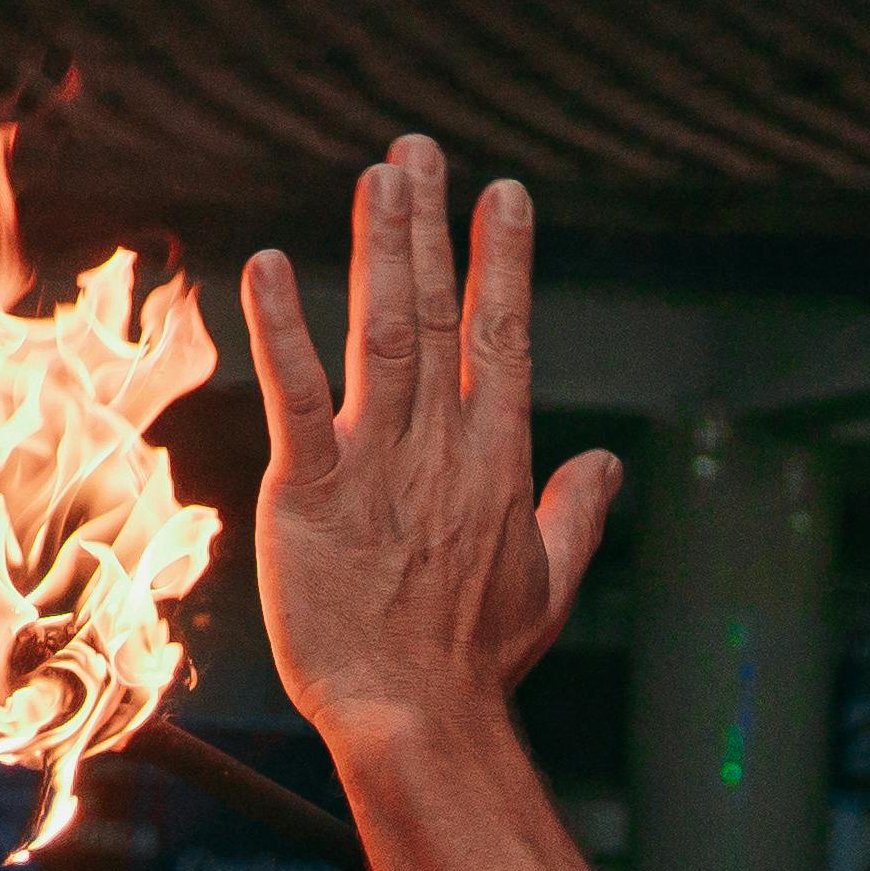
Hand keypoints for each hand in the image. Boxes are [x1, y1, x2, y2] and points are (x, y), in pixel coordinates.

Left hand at [240, 137, 625, 752]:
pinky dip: (280, 330)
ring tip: (378, 176)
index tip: (505, 194)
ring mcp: (376, 465)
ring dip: (379, 250)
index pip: (503, 338)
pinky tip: (263, 267)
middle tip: (417, 149)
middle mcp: (441, 447)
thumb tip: (607, 465)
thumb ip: (575, 515)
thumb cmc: (475, 665)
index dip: (502, 262)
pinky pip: (296, 397)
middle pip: (436, 314)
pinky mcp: (310, 492)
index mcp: (496, 462)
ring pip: (381, 335)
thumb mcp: (546, 586)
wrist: (417, 721)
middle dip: (429, 226)